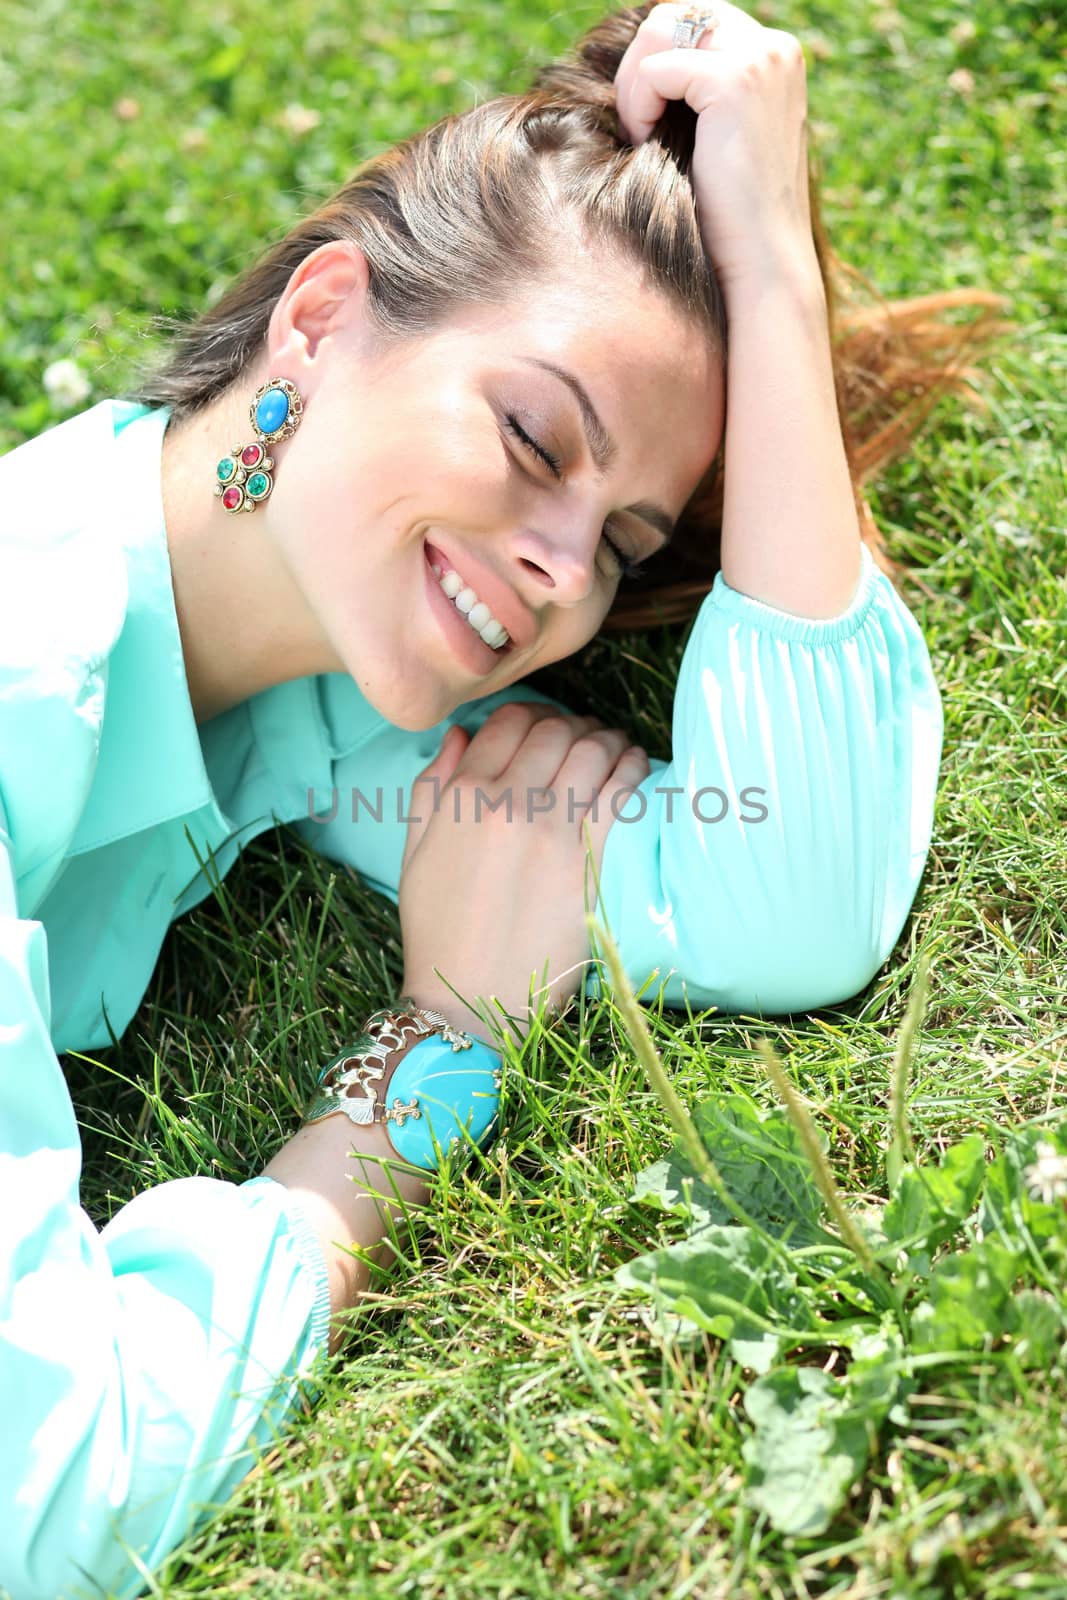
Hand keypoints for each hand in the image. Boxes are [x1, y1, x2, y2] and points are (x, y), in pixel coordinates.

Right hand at [398, 703, 650, 1046]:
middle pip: (555, 730)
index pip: (508, 722)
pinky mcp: (590, 862)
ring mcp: (552, 831)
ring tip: (613, 747)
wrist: (468, 1001)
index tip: (547, 726)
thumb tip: (461, 734)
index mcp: (462, 796)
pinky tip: (634, 767)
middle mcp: (507, 804)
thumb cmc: (438, 930)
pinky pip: (622, 792)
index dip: (532, 714)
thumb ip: (430, 787)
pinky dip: (632, 768)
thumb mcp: (415, 853)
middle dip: (573, 725)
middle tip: (584, 737)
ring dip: (607, 740)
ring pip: (592, 750)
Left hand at [613, 2, 815, 291]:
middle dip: (640, 63)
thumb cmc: (730, 219)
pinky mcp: (735, 81)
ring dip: (634, 81)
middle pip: (677, 12)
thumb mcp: (716, 140)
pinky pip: (656, 67)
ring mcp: (760, 60)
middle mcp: (776, 48)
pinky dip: (638, 104)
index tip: (648, 118)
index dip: (655, 60)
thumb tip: (645, 67)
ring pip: (663, 28)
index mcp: (775, 58)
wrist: (761, 265)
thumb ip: (696, 96)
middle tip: (633, 124)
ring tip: (638, 135)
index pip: (695, 21)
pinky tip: (644, 144)